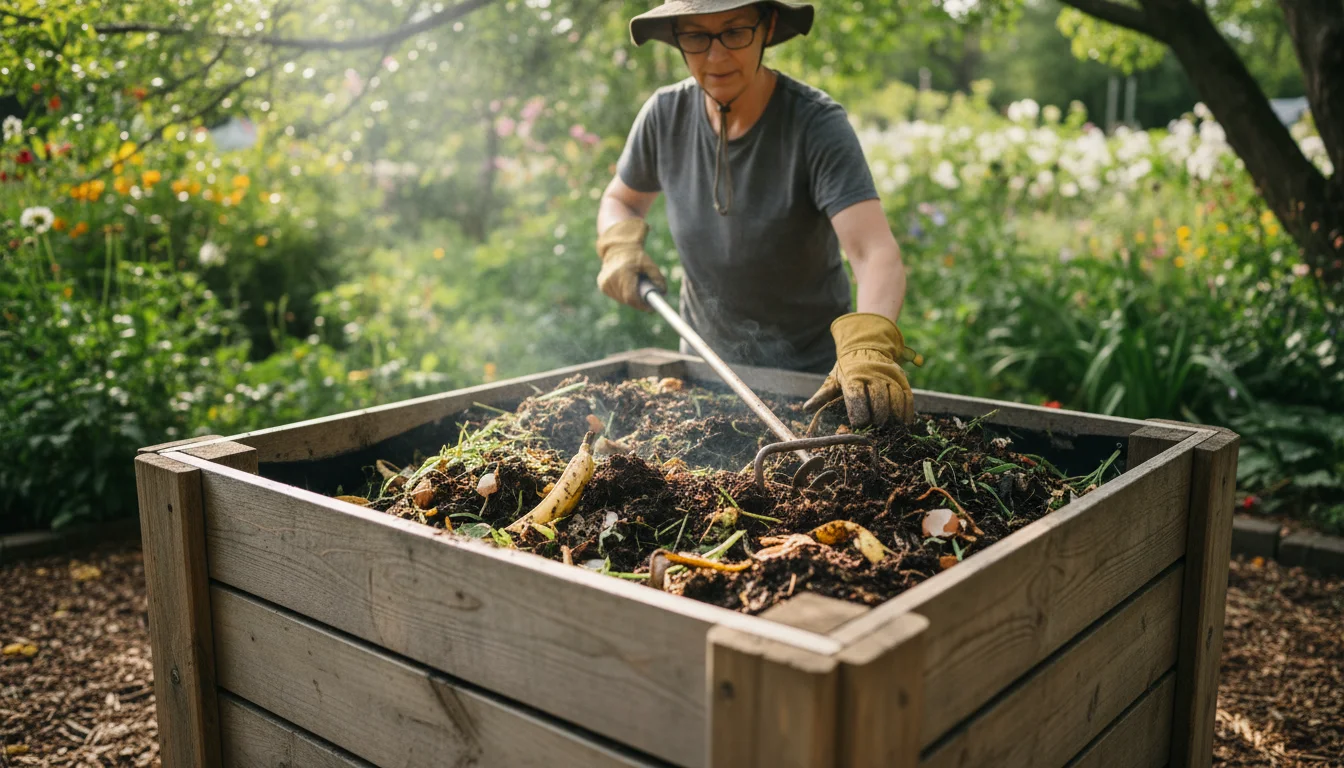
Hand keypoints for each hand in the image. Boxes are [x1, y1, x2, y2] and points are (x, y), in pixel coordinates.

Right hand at [596, 218, 666, 310]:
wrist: (618, 248)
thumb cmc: (636, 256)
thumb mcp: (649, 264)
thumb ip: (658, 277)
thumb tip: (663, 292)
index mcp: (623, 272)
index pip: (631, 297)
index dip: (641, 305)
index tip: (650, 309)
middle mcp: (611, 278)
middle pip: (626, 300)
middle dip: (638, 302)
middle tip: (646, 301)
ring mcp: (604, 282)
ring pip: (620, 299)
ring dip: (630, 299)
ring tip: (636, 289)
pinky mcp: (602, 284)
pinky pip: (615, 296)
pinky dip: (622, 295)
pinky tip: (626, 286)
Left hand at [803, 313, 921, 427]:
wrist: (866, 346)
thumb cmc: (847, 368)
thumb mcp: (833, 379)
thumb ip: (822, 396)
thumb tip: (806, 409)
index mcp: (852, 376)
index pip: (857, 396)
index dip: (859, 413)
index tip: (859, 424)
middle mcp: (872, 374)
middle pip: (878, 398)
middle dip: (878, 417)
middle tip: (876, 427)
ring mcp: (889, 375)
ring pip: (895, 398)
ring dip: (893, 416)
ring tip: (889, 427)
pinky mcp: (901, 378)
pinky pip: (908, 396)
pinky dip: (907, 412)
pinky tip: (903, 423)